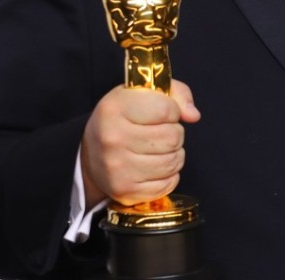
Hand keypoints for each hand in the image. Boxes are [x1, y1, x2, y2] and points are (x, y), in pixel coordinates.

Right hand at [81, 79, 200, 208]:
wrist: (92, 153)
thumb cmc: (123, 118)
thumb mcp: (142, 93)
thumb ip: (175, 93)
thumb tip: (193, 115)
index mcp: (115, 108)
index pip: (166, 109)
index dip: (172, 110)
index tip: (163, 112)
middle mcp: (113, 138)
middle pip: (173, 137)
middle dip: (174, 133)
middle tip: (160, 132)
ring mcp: (118, 168)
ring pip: (173, 161)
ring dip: (174, 154)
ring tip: (158, 148)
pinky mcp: (126, 191)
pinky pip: (169, 183)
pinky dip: (169, 175)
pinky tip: (155, 166)